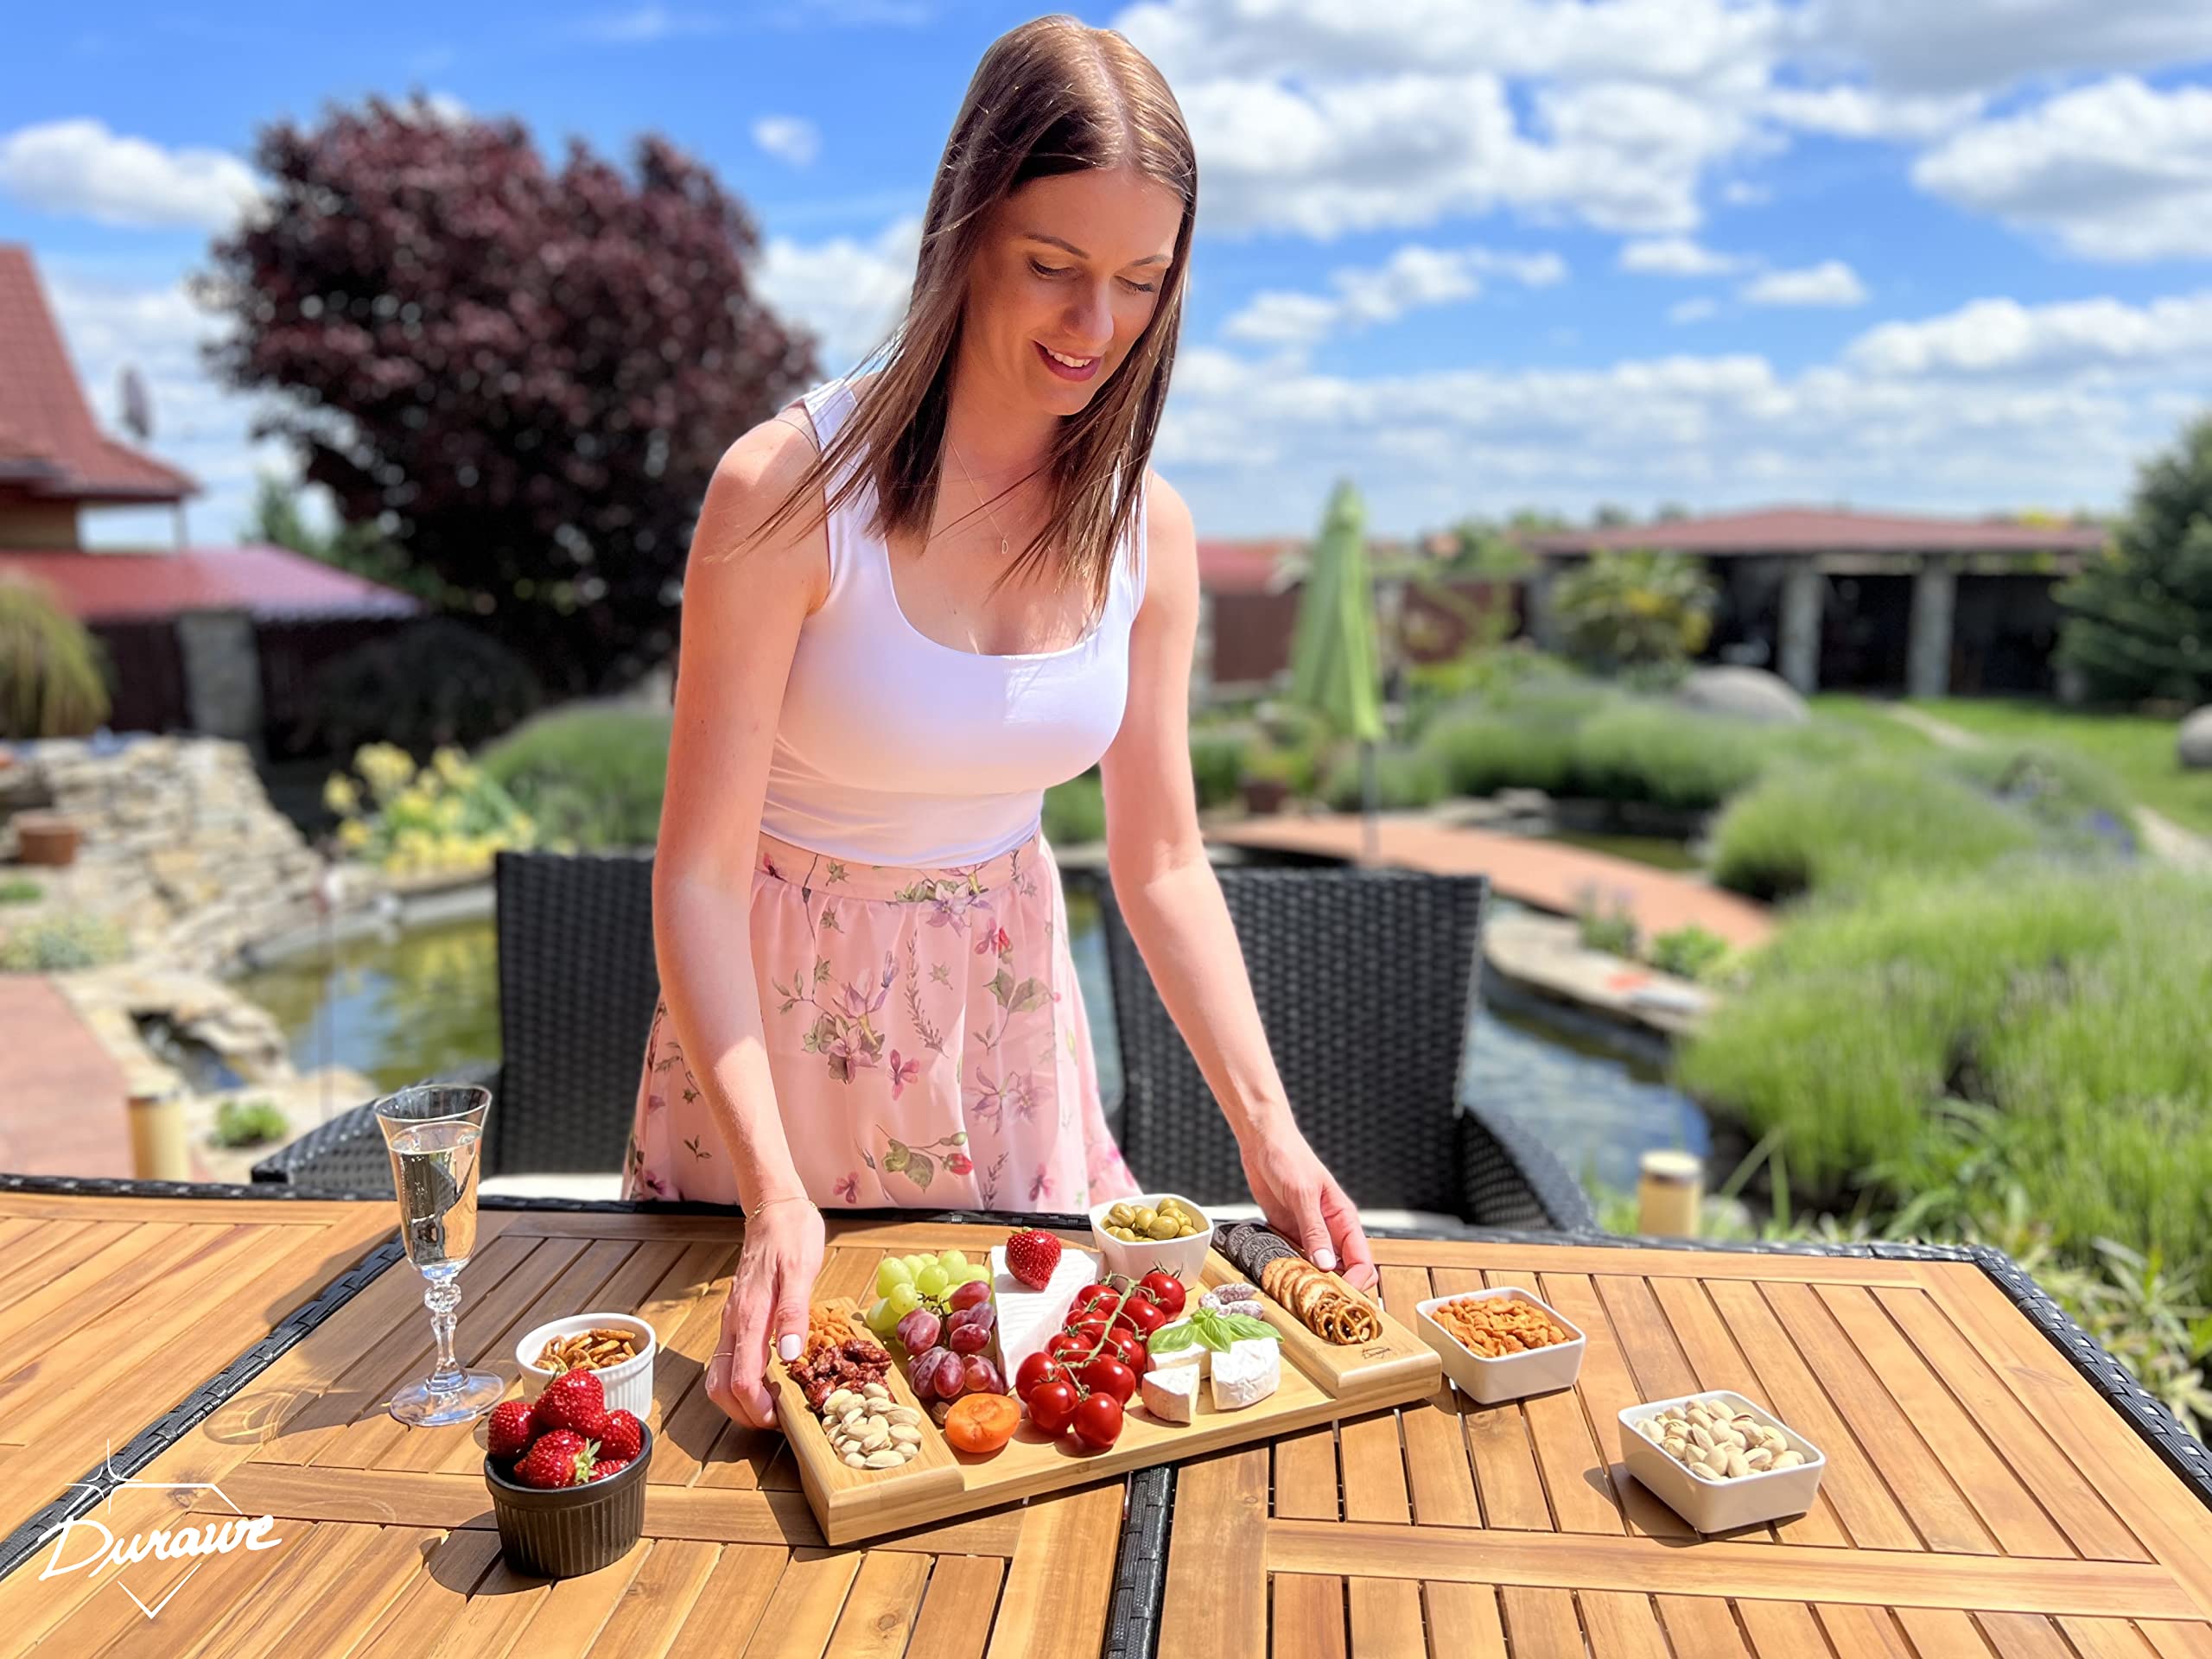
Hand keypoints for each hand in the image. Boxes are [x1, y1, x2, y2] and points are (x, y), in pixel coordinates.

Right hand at [705, 1194, 824, 1428]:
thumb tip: (788, 1357)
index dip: (758, 1409)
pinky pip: (729, 1358)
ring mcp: (731, 1321)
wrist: (774, 1207)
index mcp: (749, 1316)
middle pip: (720, 1388)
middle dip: (743, 1413)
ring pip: (720, 1375)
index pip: (741, 1381)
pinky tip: (768, 1378)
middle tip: (776, 1421)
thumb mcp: (801, 1271)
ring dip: (739, 1400)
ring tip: (773, 1405)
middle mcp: (733, 1323)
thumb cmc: (791, 1235)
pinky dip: (741, 1379)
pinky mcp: (736, 1316)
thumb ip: (793, 1314)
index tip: (782, 1419)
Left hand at [1238, 1120, 1376, 1293]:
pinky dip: (1292, 1270)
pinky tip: (1282, 1276)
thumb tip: (1327, 1263)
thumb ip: (1314, 1230)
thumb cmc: (1289, 1156)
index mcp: (1343, 1218)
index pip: (1362, 1260)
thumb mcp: (1303, 1194)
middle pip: (1345, 1269)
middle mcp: (1330, 1229)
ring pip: (1320, 1269)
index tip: (1341, 1295)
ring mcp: (1309, 1233)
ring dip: (1312, 1281)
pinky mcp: (1289, 1233)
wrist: (1262, 1143)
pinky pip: (1295, 1259)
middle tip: (1320, 1299)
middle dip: (1337, 1287)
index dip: (1357, 1281)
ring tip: (1300, 1292)